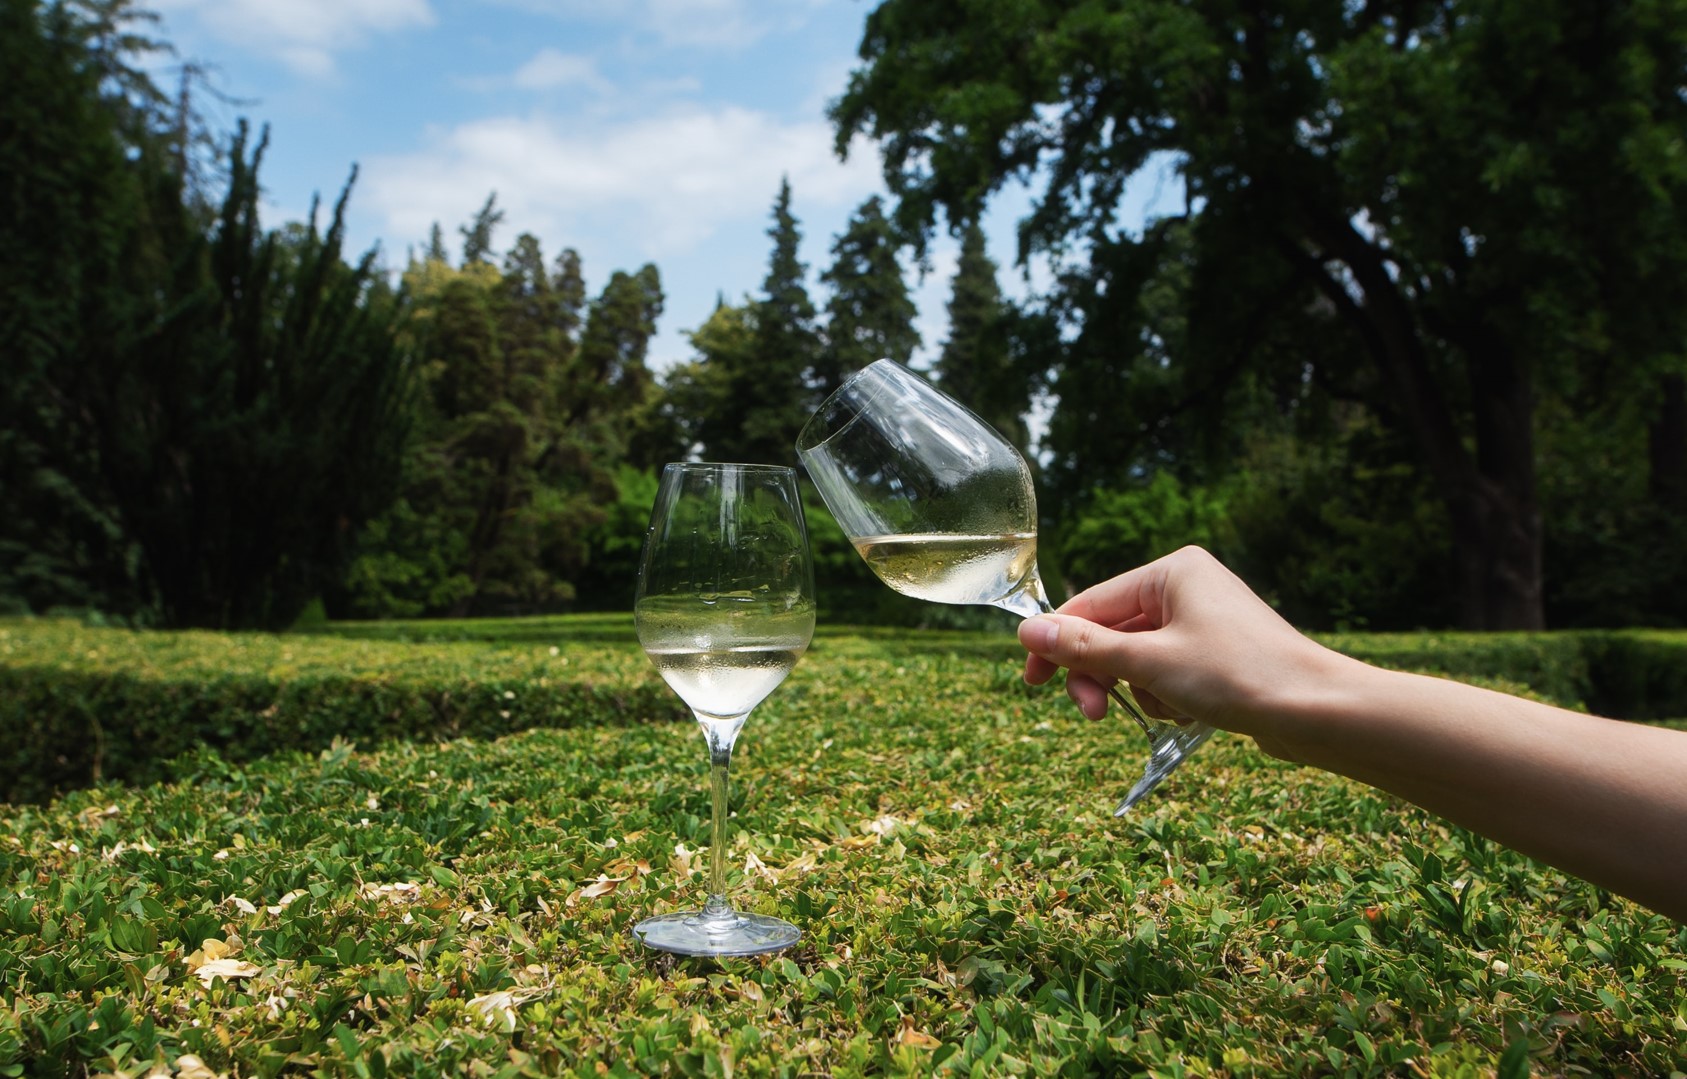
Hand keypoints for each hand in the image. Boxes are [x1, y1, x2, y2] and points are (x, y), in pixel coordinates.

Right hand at [1017, 546, 1351, 759]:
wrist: (1319, 711)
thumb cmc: (1240, 676)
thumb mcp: (1150, 664)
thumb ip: (1086, 648)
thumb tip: (1028, 630)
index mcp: (1172, 571)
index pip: (1091, 604)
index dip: (1057, 644)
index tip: (1033, 684)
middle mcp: (1186, 587)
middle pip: (1112, 632)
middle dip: (1102, 675)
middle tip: (1094, 715)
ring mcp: (1203, 619)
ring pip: (1138, 658)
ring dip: (1139, 690)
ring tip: (1168, 709)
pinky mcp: (1217, 652)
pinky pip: (1167, 671)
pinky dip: (1167, 695)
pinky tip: (1190, 712)